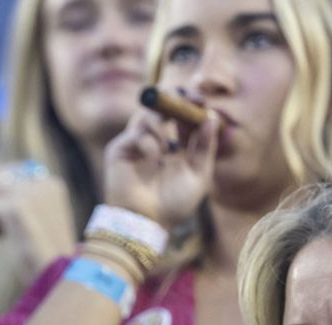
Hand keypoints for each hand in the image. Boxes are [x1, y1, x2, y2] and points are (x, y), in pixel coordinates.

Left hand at [0, 162, 77, 275]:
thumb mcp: (37, 222)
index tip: (17, 224)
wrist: (56, 280)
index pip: (11, 173)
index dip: (3, 200)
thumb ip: (21, 199)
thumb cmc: (43, 257)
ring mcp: (32, 193)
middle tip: (4, 228)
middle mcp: (44, 183)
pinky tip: (3, 240)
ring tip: (4, 233)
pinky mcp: (17, 207)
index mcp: (52, 184)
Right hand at [103, 102, 220, 227]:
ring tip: (167, 147)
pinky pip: (137, 134)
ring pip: (147, 114)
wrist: (148, 222)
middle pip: (161, 106)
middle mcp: (153, 141)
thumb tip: (212, 117)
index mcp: (173, 145)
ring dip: (162, 124)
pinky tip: (155, 160)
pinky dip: (150, 143)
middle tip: (188, 99)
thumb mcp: (199, 174)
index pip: (179, 114)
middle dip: (175, 98)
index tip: (200, 96)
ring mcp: (135, 144)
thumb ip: (205, 146)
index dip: (189, 101)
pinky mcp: (119, 150)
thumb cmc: (174, 204)